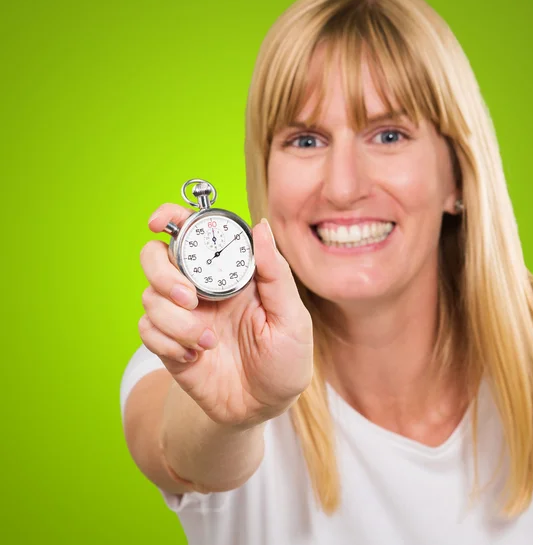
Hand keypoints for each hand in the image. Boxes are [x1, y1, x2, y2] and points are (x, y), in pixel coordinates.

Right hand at [139, 203, 313, 428]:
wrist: (264, 408)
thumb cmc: (285, 360)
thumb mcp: (291, 318)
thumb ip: (275, 273)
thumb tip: (260, 226)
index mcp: (232, 272)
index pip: (196, 232)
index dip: (173, 217)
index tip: (160, 221)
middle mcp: (203, 288)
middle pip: (157, 256)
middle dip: (164, 273)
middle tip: (189, 298)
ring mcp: (183, 315)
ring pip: (150, 296)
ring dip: (177, 321)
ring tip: (209, 342)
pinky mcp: (169, 343)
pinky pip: (146, 330)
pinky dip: (168, 343)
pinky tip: (195, 357)